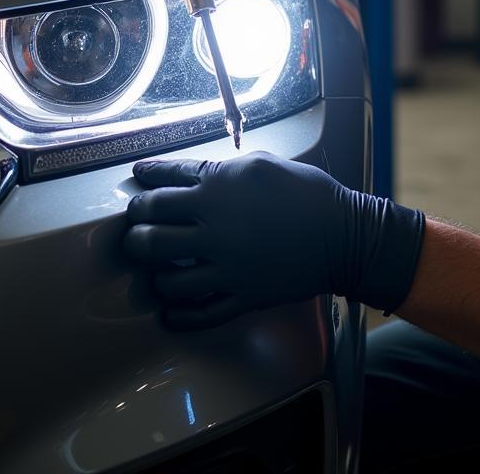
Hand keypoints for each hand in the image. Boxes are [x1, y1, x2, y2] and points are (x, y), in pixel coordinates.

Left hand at [125, 152, 425, 329]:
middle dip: (136, 231)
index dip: (144, 180)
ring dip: (152, 275)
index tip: (136, 178)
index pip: (162, 185)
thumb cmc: (306, 192)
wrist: (343, 235)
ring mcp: (226, 267)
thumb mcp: (261, 164)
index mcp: (218, 188)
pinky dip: (178, 315)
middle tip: (137, 229)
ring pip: (166, 280)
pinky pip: (198, 313)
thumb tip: (194, 173)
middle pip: (150, 235)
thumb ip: (222, 169)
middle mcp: (214, 228)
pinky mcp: (241, 296)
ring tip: (153, 270)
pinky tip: (169, 311)